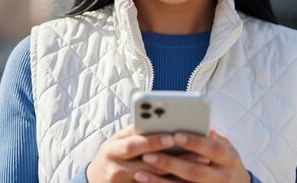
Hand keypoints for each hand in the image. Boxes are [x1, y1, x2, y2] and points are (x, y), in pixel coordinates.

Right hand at [86, 125, 211, 182]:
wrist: (95, 180)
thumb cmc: (112, 154)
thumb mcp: (117, 140)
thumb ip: (135, 131)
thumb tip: (160, 119)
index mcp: (112, 149)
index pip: (134, 145)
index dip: (153, 141)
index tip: (172, 137)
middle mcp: (116, 169)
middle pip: (148, 165)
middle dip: (175, 159)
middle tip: (199, 154)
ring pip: (155, 180)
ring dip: (180, 173)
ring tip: (200, 164)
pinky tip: (189, 179)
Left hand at [133, 129, 249, 182]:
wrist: (233, 182)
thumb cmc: (221, 156)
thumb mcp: (222, 144)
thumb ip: (209, 136)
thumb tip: (201, 125)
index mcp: (230, 159)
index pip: (213, 149)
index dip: (195, 142)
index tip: (175, 135)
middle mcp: (224, 178)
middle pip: (196, 172)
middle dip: (171, 163)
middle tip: (148, 155)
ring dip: (160, 181)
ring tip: (139, 173)